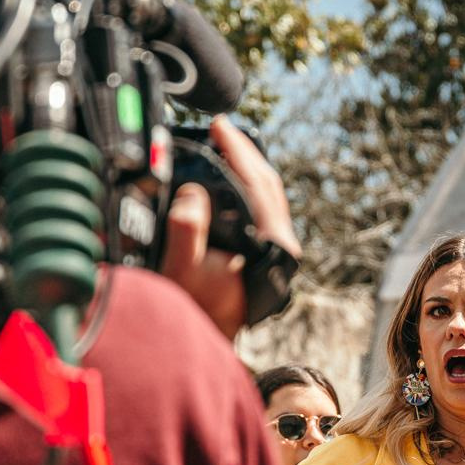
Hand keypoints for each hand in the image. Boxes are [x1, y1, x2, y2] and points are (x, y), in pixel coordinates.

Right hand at [159, 117, 299, 338]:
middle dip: (244, 151)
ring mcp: (275, 247)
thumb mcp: (182, 268)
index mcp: (273, 244)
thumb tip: (192, 195)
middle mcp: (281, 244)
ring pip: (267, 193)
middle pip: (268, 183)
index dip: (238, 150)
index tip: (219, 126)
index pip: (260, 183)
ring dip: (245, 165)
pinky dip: (244, 184)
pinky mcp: (265, 250)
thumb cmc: (195, 307)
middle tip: (220, 127)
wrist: (205, 338)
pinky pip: (260, 206)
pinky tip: (226, 176)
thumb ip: (187, 230)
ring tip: (222, 144)